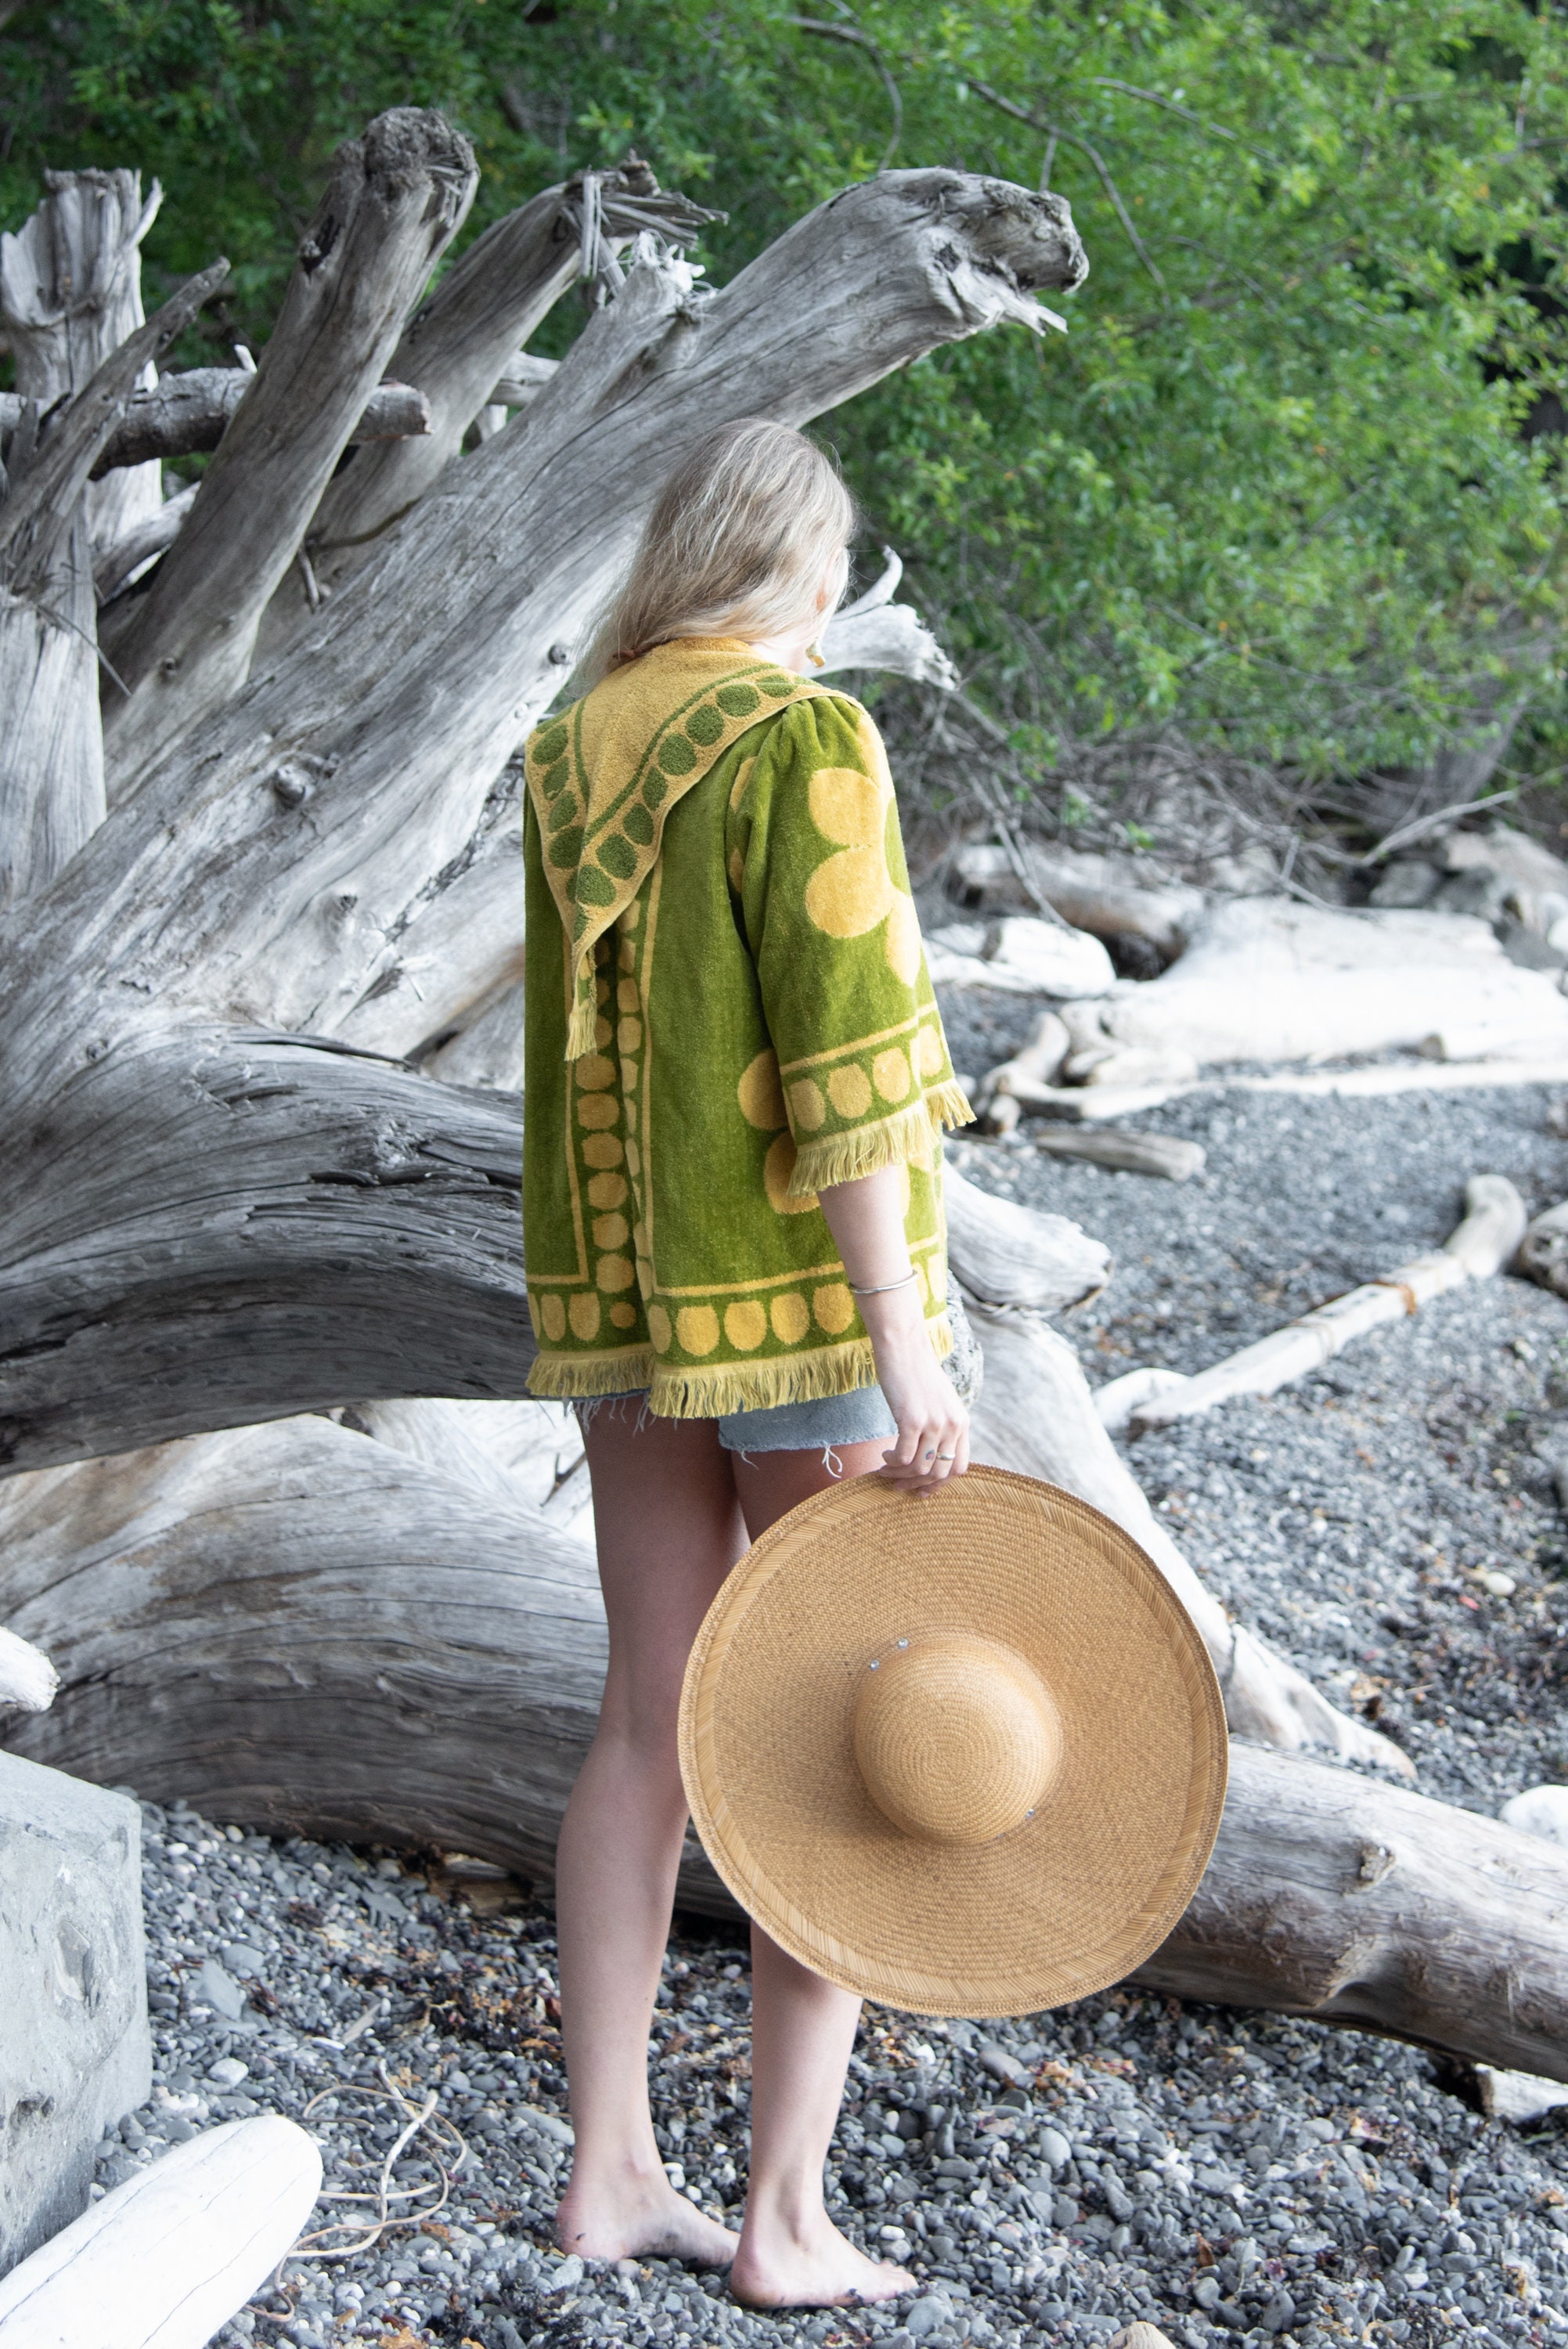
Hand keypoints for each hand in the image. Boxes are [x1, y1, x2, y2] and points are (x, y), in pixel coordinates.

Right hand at [857, 1281, 969, 1495]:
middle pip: (940, 1474)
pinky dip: (892, 1462)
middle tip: (897, 1485)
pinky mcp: (912, 1420)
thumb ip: (941, 1427)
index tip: (921, 1490)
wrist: (903, 1347)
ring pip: (920, 1468)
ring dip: (899, 1474)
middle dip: (916, 1484)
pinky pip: (904, 1457)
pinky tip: (884, 1455)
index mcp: (962, 1423)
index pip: (959, 1468)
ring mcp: (933, 1423)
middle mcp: (952, 1425)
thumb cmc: (915, 1373)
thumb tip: (929, 1457)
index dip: (940, 1485)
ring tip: (885, 1468)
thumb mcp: (939, 1402)